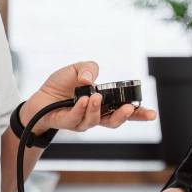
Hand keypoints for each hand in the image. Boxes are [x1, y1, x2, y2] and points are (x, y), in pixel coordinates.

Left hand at [20, 61, 156, 133]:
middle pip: (114, 122)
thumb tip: (90, 79)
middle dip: (124, 117)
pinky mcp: (68, 122)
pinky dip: (82, 109)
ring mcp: (82, 121)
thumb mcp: (78, 68)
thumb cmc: (61, 85)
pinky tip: (83, 100)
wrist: (39, 96)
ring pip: (95, 121)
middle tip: (129, 109)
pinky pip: (78, 118)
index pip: (124, 109)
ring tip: (96, 97)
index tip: (152, 114)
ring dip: (97, 109)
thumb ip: (89, 68)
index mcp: (103, 103)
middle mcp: (95, 114)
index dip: (139, 114)